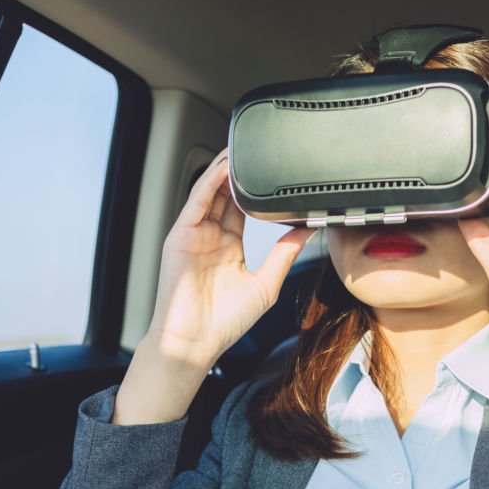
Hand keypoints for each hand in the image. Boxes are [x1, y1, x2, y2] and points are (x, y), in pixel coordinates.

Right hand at [147, 149, 314, 366]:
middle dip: (240, 172)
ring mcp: (195, 234)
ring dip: (225, 169)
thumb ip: (284, 254)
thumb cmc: (225, 322)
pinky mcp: (181, 234)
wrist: (195, 341)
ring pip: (211, 191)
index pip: (244, 209)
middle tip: (260, 149)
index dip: (257, 190)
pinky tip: (225, 168)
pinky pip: (197, 201)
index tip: (276, 175)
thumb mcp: (266, 284)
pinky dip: (210, 182)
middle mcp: (211, 238)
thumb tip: (307, 231)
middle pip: (226, 194)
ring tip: (243, 147)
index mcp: (230, 248)